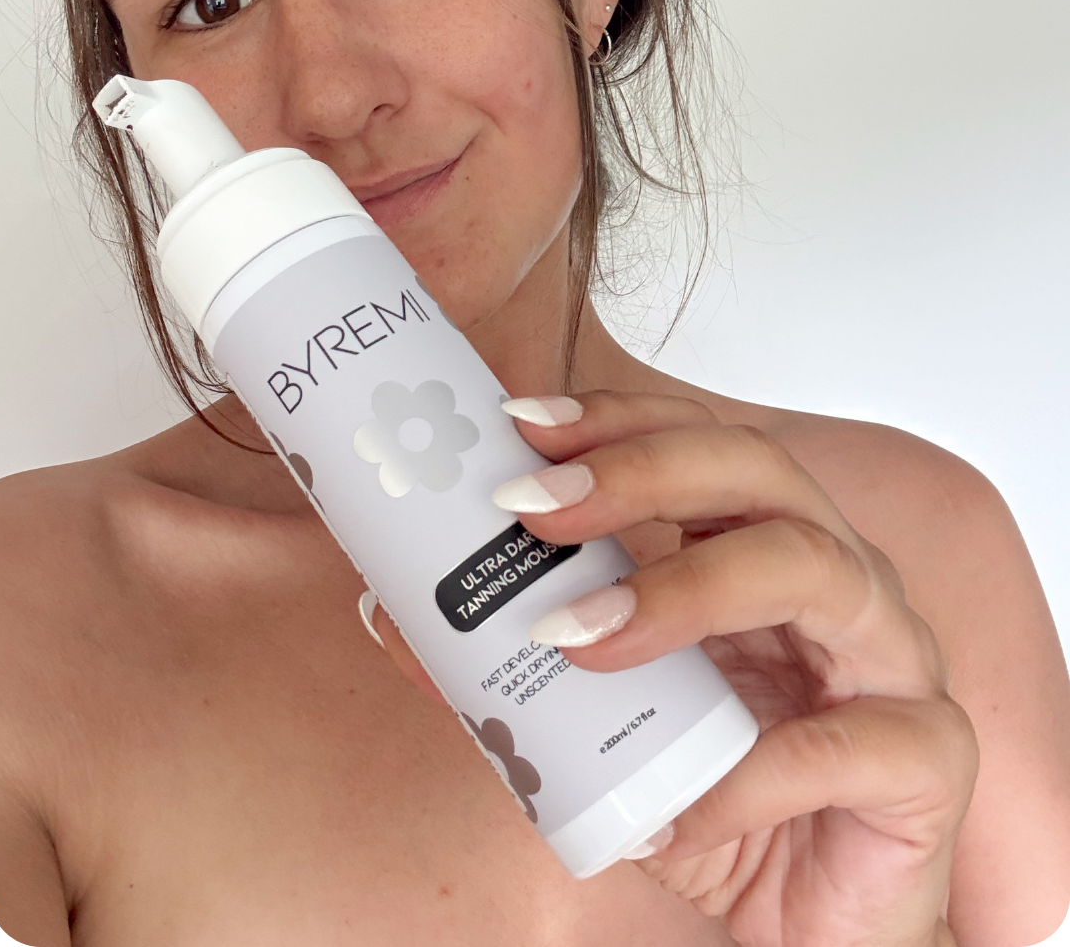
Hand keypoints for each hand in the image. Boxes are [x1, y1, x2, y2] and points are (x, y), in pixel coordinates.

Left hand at [492, 389, 977, 946]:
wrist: (805, 924)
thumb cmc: (715, 800)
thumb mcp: (599, 726)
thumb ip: (509, 667)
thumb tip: (390, 611)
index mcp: (765, 546)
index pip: (698, 444)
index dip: (616, 422)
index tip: (521, 427)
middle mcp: (837, 575)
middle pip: (758, 472)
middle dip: (640, 471)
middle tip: (533, 508)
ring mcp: (893, 655)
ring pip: (814, 566)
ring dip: (685, 590)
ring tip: (579, 637)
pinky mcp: (928, 752)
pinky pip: (843, 744)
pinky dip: (747, 775)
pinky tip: (674, 816)